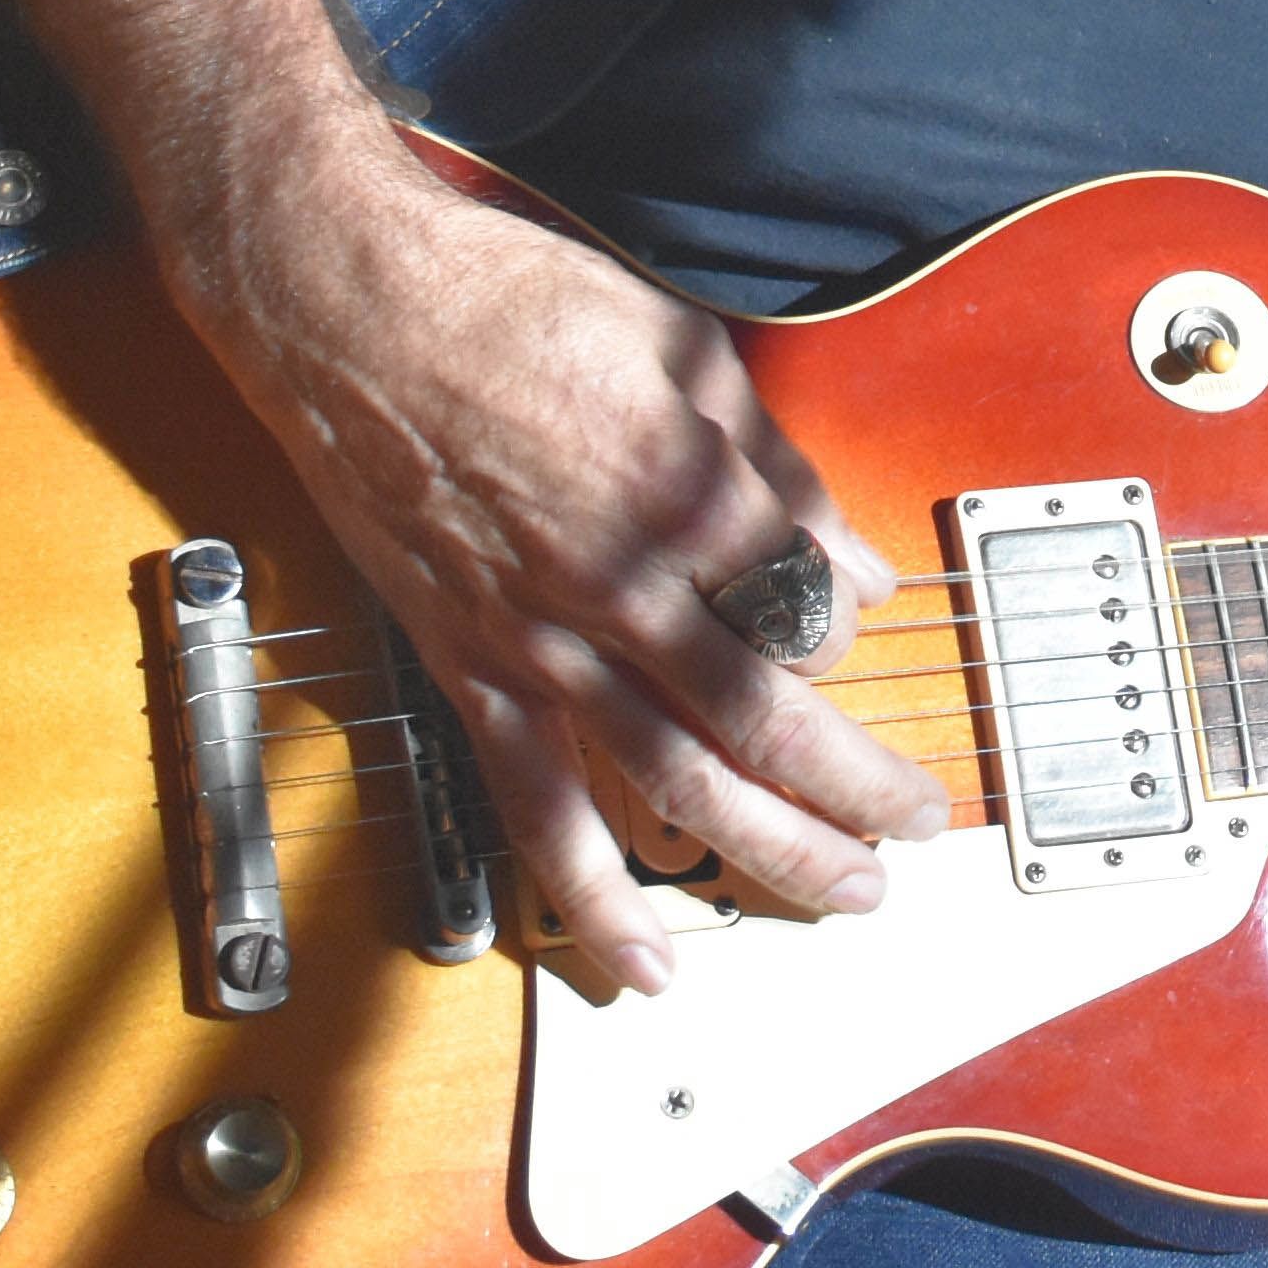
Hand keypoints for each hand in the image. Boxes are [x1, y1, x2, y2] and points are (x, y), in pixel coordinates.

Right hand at [171, 139, 946, 995]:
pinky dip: (596, 897)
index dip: (851, 643)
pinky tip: (645, 959)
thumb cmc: (517, 308)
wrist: (354, 310)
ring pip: (679, 783)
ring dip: (772, 852)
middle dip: (856, 789)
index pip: (812, 615)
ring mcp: (542, 642)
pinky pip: (541, 811)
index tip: (859, 644)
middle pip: (769, 720)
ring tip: (844, 895)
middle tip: (913, 827)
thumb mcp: (686, 353)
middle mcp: (624, 586)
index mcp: (688, 497)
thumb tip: (854, 562)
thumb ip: (777, 469)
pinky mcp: (471, 673)